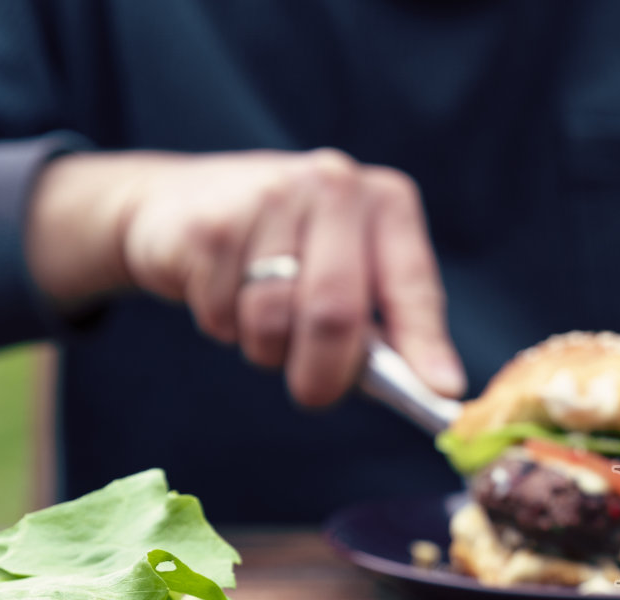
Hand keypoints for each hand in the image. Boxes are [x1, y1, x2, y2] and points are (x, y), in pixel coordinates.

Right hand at [26, 149, 463, 407]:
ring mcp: (269, 196)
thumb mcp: (351, 273)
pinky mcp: (211, 222)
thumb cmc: (287, 251)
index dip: (425, 343)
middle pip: (336, 311)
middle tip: (316, 394)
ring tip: (262, 323)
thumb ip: (392, 327)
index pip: (414, 283)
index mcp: (386, 201)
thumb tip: (437, 388)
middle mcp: (335, 185)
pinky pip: (223, 313)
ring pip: (273, 320)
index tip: (441, 390)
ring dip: (266, 349)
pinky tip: (222, 291)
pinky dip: (223, 326)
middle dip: (326, 371)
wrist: (178, 202)